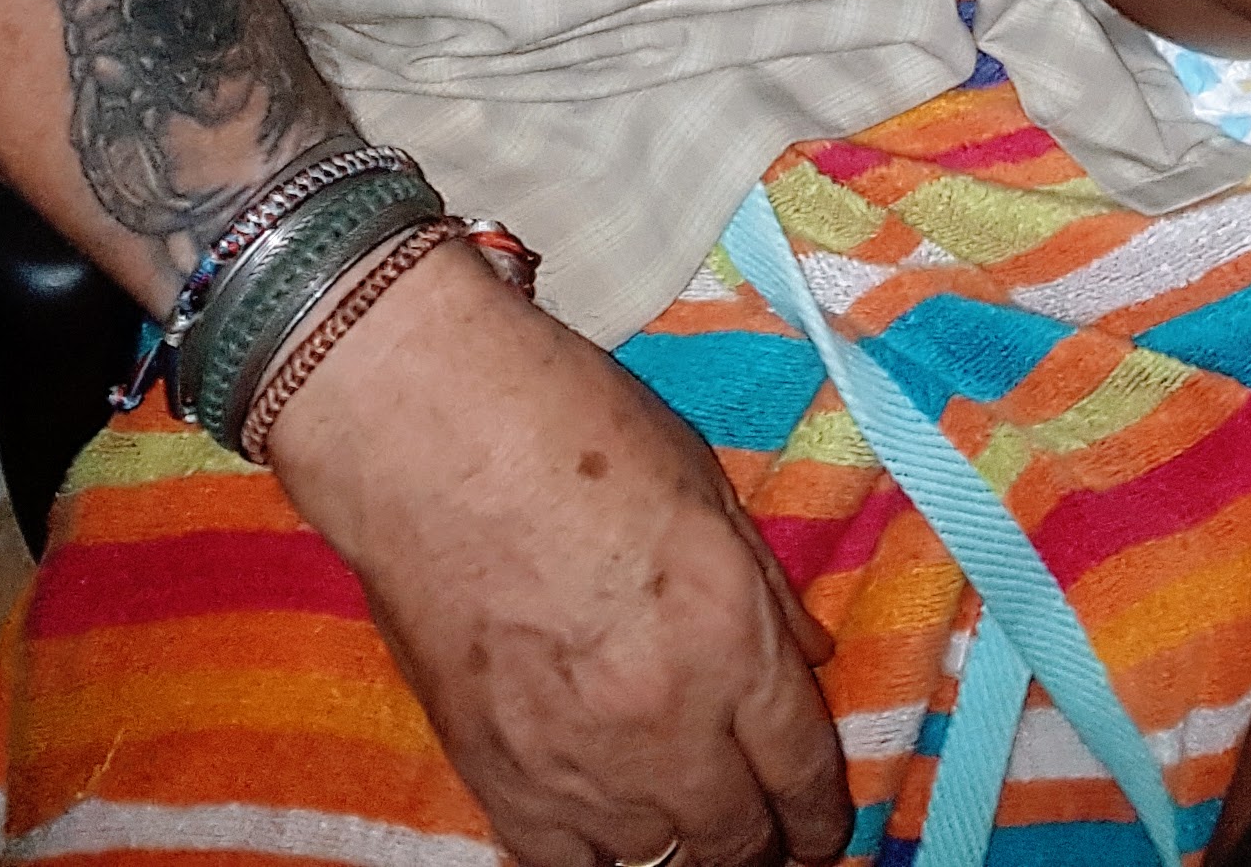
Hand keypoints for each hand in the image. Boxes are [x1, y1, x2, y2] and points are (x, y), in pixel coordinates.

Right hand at [267, 237, 850, 866]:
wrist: (428, 435)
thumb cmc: (571, 427)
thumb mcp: (702, 484)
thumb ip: (763, 587)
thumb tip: (807, 656)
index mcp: (729, 638)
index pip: (800, 769)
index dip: (819, 816)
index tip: (822, 832)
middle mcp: (666, 722)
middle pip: (734, 837)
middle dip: (760, 844)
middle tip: (764, 839)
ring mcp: (575, 762)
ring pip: (653, 859)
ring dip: (677, 843)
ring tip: (682, 824)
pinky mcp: (493, 777)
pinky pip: (561, 865)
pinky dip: (590, 853)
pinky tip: (601, 826)